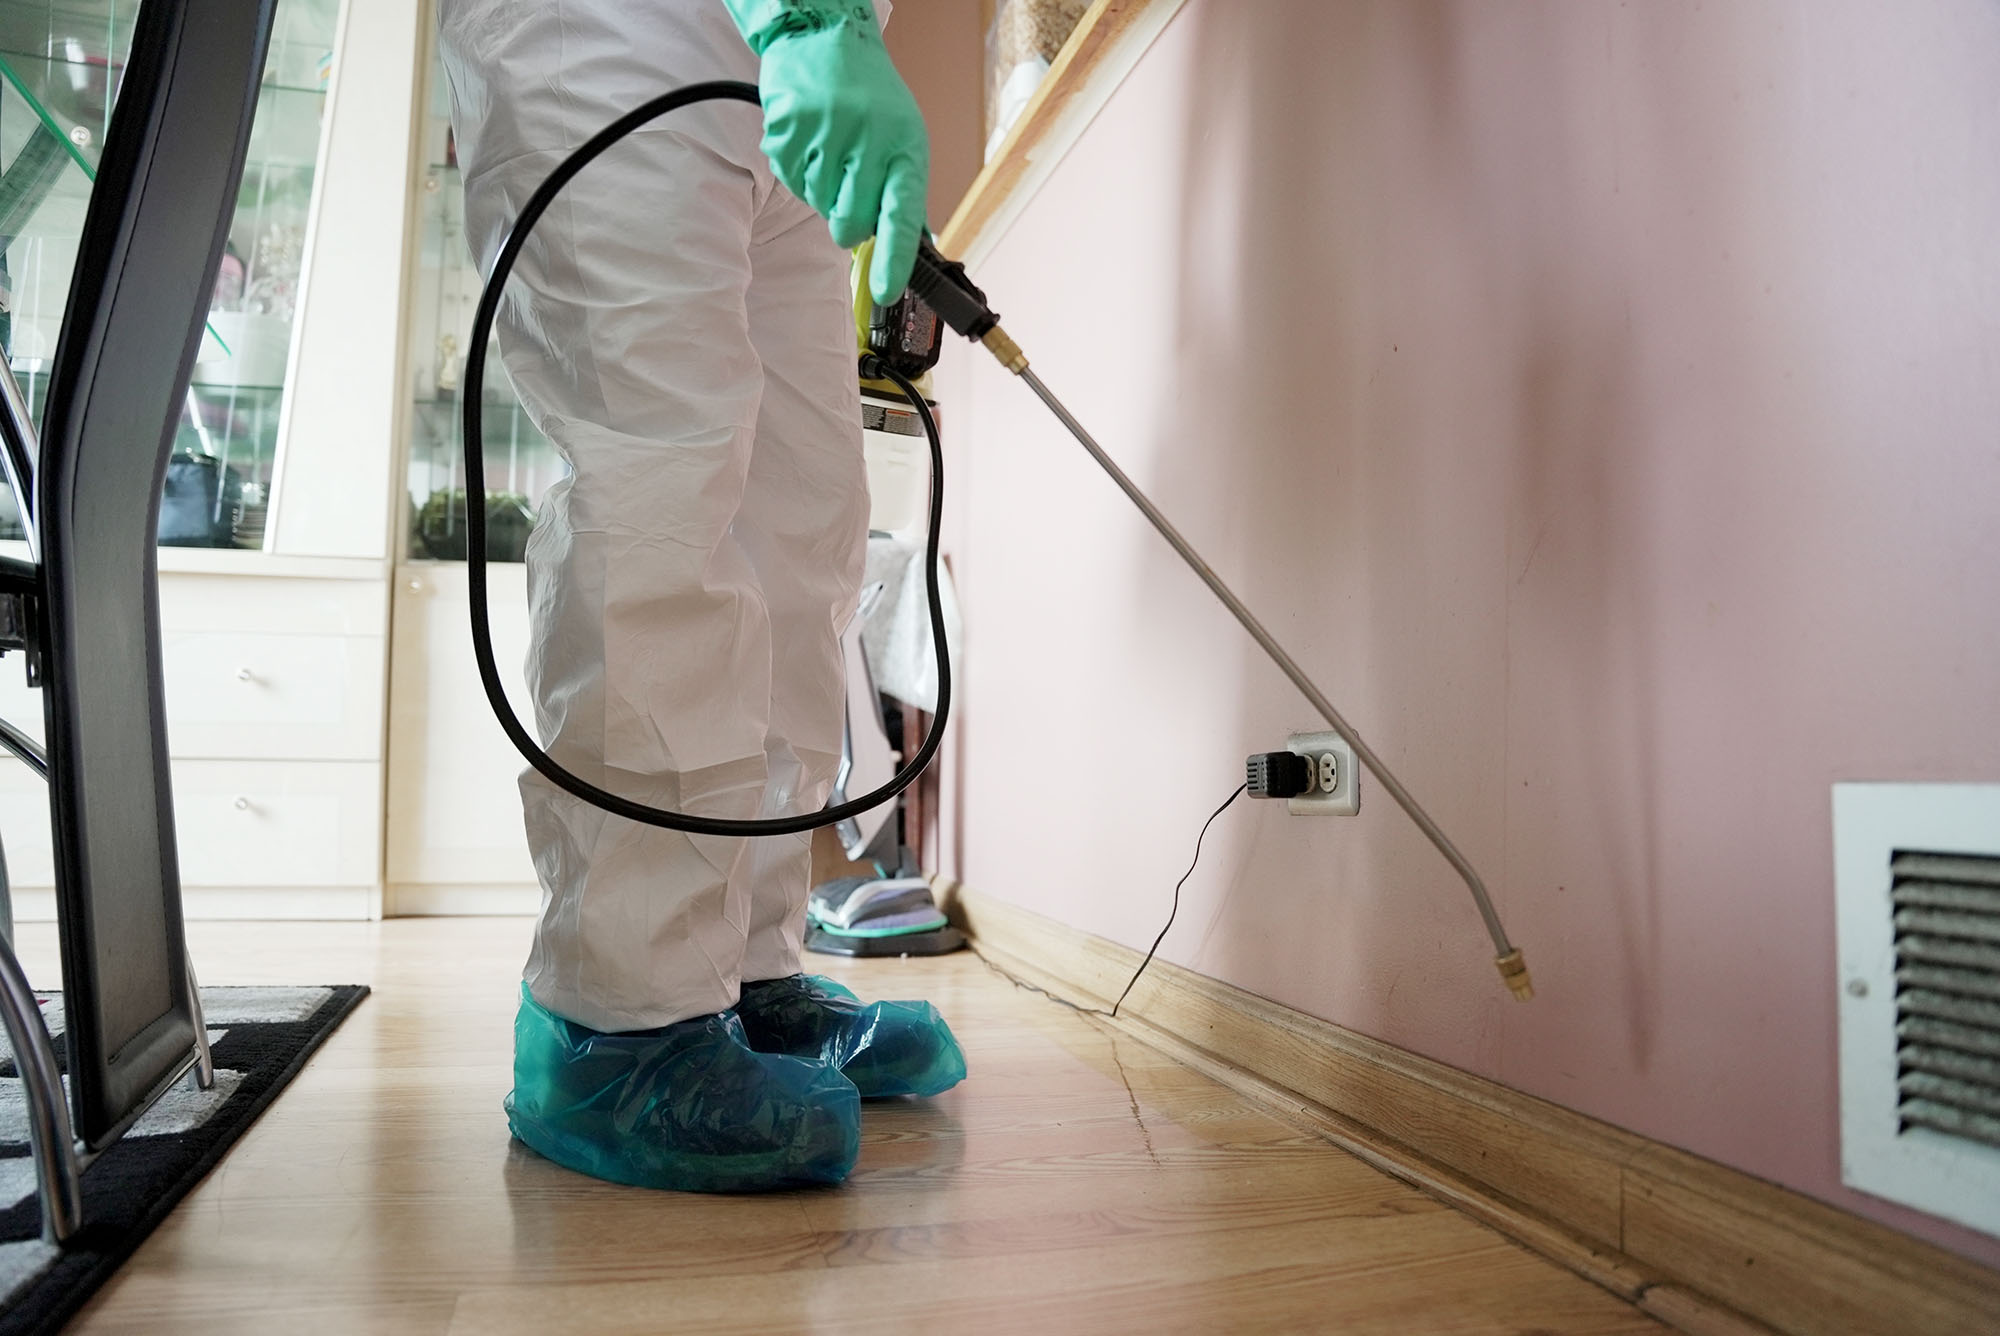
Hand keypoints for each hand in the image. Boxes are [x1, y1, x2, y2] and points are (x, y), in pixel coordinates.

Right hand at [726, 1, 929, 303]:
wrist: (824, 36)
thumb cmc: (870, 93)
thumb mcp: (904, 135)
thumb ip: (903, 190)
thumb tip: (910, 246)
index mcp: (904, 147)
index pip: (900, 215)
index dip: (892, 258)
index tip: (885, 291)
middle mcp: (867, 141)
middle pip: (850, 224)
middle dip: (848, 220)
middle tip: (849, 185)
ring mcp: (824, 135)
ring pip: (817, 205)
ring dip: (821, 189)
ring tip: (830, 148)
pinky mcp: (788, 130)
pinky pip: (790, 182)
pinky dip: (797, 171)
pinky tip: (809, 141)